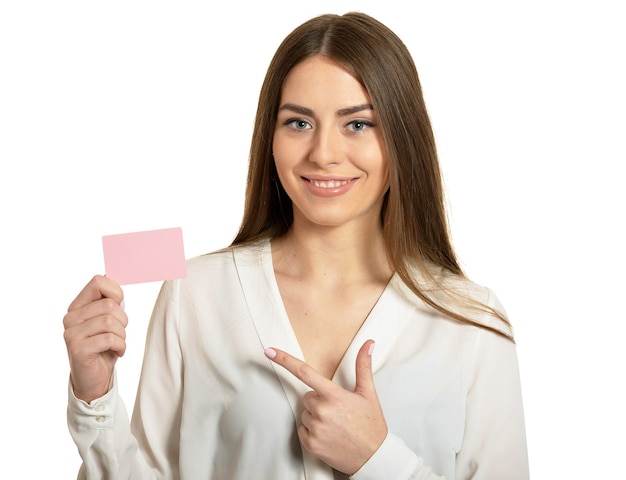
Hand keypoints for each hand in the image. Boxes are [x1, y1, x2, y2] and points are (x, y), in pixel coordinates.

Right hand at [63, 275, 126, 402]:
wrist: (94, 378)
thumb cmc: (104, 347)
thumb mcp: (109, 322)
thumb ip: (111, 303)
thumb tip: (118, 286)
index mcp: (78, 306)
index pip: (98, 282)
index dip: (116, 291)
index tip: (120, 305)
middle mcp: (71, 317)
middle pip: (109, 305)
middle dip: (123, 319)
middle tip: (120, 332)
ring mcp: (72, 333)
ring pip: (110, 321)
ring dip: (122, 334)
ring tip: (118, 343)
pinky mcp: (77, 349)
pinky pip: (109, 339)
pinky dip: (121, 346)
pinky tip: (117, 352)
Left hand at [265, 340, 387, 474]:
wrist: (374, 457)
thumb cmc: (371, 425)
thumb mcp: (368, 393)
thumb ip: (363, 366)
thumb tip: (368, 344)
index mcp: (333, 395)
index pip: (304, 372)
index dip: (284, 360)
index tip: (270, 351)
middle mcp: (321, 411)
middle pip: (307, 396)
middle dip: (318, 400)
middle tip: (337, 410)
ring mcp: (315, 429)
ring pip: (305, 413)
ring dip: (316, 416)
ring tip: (335, 424)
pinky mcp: (311, 444)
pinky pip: (302, 430)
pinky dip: (312, 431)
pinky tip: (329, 434)